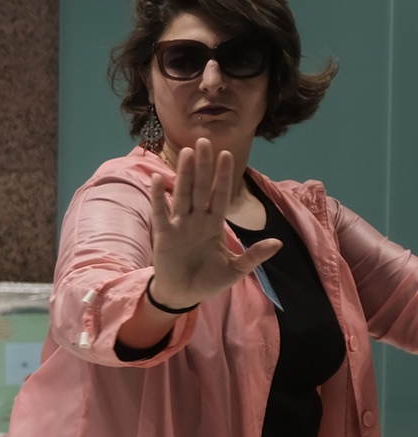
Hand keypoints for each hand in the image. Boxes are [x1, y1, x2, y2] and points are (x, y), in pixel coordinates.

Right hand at [148, 139, 281, 308]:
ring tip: (186, 152)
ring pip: (183, 194)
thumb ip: (254, 256)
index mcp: (214, 225)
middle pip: (201, 187)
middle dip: (203, 165)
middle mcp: (197, 220)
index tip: (227, 154)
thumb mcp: (236, 270)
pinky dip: (159, 197)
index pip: (220, 195)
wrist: (183, 296)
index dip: (223, 176)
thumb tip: (278, 243)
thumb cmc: (207, 282)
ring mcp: (180, 225)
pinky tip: (158, 179)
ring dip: (184, 173)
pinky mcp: (164, 235)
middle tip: (203, 141)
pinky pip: (161, 213)